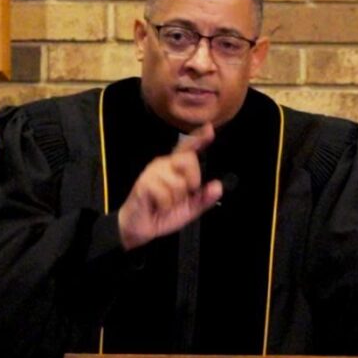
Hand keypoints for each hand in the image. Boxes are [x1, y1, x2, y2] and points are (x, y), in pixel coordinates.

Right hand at [116, 121, 222, 250]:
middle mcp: (164, 164)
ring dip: (176, 200)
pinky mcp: (144, 184)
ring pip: (178, 182)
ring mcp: (152, 173)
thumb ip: (204, 198)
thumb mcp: (190, 209)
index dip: (199, 138)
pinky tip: (158, 207)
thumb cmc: (162, 214)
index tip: (209, 129)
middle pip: (188, 160)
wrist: (139, 229)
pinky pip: (165, 194)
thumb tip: (218, 187)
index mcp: (175, 168)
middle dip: (193, 180)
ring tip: (166, 204)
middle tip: (184, 195)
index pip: (188, 149)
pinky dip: (165, 206)